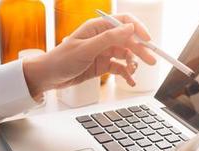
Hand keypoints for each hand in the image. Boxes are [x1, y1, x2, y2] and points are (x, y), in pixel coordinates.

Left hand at [23, 14, 157, 99]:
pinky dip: (126, 74)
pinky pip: (120, 67)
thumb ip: (109, 38)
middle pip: (128, 40)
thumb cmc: (60, 60)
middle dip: (140, 50)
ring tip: (133, 73)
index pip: (123, 22)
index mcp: (97, 28)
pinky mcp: (102, 65)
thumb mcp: (86, 49)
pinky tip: (130, 81)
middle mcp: (102, 38)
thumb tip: (130, 28)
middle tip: (151, 61)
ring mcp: (103, 51)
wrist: (47, 78)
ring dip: (133, 63)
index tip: (148, 40)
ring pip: (126, 54)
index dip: (138, 29)